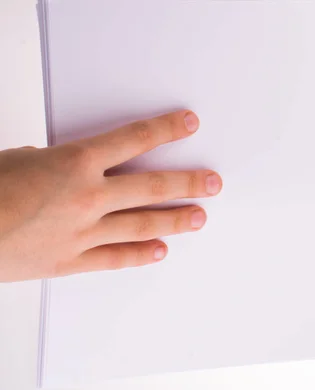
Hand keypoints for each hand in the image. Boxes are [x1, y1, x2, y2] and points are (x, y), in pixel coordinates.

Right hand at [0, 110, 221, 281]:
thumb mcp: (21, 159)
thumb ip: (58, 162)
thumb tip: (70, 165)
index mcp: (74, 162)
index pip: (134, 139)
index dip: (166, 130)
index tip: (188, 124)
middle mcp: (88, 196)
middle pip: (152, 186)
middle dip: (188, 182)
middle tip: (213, 182)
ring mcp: (83, 231)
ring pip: (143, 223)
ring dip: (176, 219)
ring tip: (200, 216)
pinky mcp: (71, 261)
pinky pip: (116, 258)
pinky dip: (141, 255)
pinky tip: (161, 251)